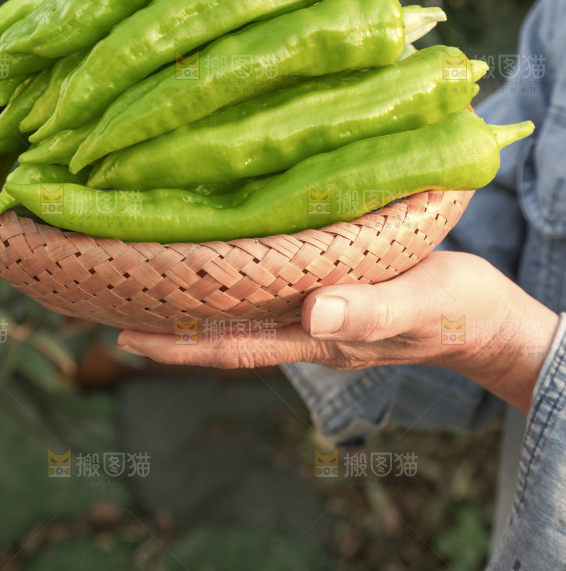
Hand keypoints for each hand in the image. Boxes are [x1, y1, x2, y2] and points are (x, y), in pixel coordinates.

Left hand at [118, 251, 558, 413]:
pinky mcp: (334, 285)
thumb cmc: (454, 310)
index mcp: (319, 338)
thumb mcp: (415, 304)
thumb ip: (367, 311)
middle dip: (174, 323)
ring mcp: (320, 310)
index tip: (126, 336)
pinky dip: (240, 276)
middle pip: (228, 333)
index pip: (235, 348)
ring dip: (200, 299)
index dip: (180, 347)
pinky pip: (274, 287)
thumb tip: (311, 315)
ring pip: (246, 309)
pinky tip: (225, 254)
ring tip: (153, 276)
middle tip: (117, 298)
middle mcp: (308, 326)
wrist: (486, 314)